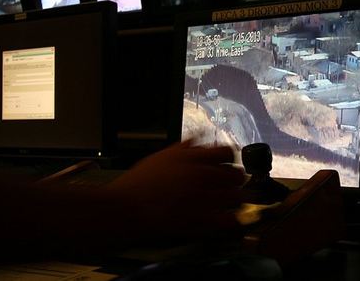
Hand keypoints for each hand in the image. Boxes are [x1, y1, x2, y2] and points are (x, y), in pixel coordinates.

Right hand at [105, 140, 246, 242]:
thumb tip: (198, 138)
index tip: (228, 165)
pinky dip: (231, 220)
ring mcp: (202, 199)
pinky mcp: (199, 222)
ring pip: (237, 196)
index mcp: (193, 159)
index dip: (230, 159)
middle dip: (236, 180)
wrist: (122, 209)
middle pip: (236, 174)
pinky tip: (227, 219)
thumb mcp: (161, 156)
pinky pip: (228, 220)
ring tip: (231, 202)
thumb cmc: (137, 184)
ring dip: (236, 199)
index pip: (228, 152)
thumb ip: (183, 147)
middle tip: (230, 185)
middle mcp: (201, 176)